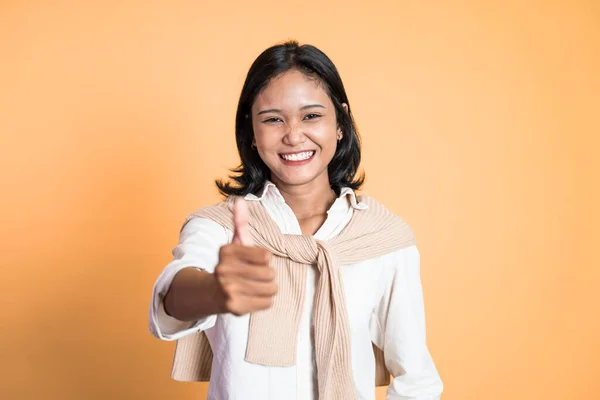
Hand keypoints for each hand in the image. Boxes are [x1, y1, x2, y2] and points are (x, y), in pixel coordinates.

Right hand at [214, 198, 276, 315]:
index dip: (264, 259)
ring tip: (256, 286)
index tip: (253, 261)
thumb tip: (240, 200)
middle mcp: (224, 269)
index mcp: (226, 251)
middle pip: (270, 273)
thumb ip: (240, 222)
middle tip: (255, 276)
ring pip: (271, 289)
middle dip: (267, 275)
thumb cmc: (230, 265)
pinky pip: (267, 303)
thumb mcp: (235, 243)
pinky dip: (265, 301)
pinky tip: (253, 297)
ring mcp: (228, 289)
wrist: (211, 293)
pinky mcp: (234, 307)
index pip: (266, 256)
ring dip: (268, 288)